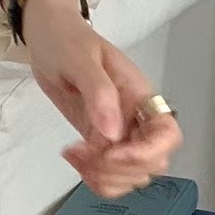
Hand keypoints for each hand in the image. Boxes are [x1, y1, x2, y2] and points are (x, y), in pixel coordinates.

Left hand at [22, 0, 182, 197]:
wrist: (46, 37)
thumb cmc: (66, 39)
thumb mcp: (80, 59)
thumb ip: (99, 92)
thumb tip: (112, 132)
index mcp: (139, 95)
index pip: (167, 134)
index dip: (147, 152)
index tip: (112, 152)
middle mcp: (135, 117)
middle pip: (152, 162)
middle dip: (119, 168)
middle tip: (84, 152)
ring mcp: (118, 132)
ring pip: (132, 175)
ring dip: (105, 177)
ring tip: (75, 154)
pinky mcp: (99, 140)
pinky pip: (109, 172)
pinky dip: (93, 177)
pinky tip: (72, 157)